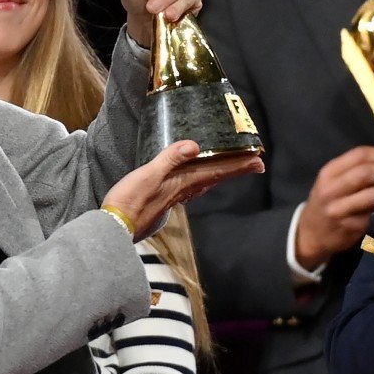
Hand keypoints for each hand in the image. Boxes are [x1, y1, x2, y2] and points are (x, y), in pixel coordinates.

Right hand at [103, 139, 262, 240]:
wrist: (115, 227)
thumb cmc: (130, 201)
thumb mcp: (148, 176)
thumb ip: (170, 159)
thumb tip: (194, 146)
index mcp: (182, 182)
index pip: (216, 170)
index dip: (237, 165)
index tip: (257, 161)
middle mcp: (183, 190)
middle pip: (215, 176)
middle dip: (236, 169)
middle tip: (257, 164)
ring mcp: (174, 196)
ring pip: (206, 182)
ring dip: (222, 173)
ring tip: (235, 168)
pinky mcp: (164, 199)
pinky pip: (192, 186)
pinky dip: (203, 179)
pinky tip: (201, 180)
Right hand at [294, 145, 373, 270]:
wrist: (310, 233)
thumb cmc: (328, 201)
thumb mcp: (333, 181)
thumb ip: (355, 169)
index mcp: (329, 172)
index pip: (359, 155)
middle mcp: (330, 189)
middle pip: (364, 172)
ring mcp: (338, 210)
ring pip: (370, 195)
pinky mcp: (348, 227)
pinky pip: (372, 215)